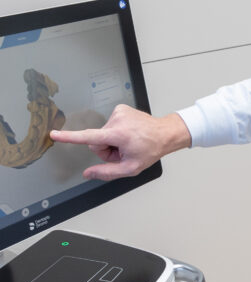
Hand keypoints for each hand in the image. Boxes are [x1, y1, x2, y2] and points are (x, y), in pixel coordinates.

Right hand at [50, 104, 191, 180]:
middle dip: (106, 149)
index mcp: (118, 135)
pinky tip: (129, 134)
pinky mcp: (120, 108)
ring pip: (103, 133)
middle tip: (123, 151)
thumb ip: (107, 172)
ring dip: (113, 141)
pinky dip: (117, 132)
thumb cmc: (151, 150)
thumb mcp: (131, 168)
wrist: (165, 133)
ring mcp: (119, 112)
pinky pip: (110, 125)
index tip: (54, 134)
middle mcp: (117, 120)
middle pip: (96, 141)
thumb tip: (88, 173)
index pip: (88, 137)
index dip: (69, 137)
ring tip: (129, 142)